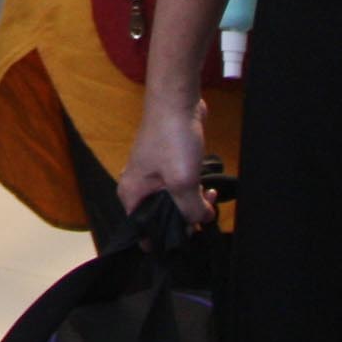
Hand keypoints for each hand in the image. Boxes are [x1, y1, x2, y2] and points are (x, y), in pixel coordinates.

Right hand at [114, 103, 217, 228]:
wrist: (177, 102)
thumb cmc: (172, 139)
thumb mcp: (183, 181)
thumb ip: (191, 209)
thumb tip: (202, 220)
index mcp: (131, 195)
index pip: (142, 231)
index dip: (165, 239)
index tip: (188, 236)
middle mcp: (138, 188)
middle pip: (160, 218)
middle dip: (185, 219)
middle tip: (204, 214)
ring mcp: (152, 176)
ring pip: (172, 203)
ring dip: (192, 204)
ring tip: (210, 198)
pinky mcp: (166, 166)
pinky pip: (178, 188)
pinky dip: (193, 191)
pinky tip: (207, 188)